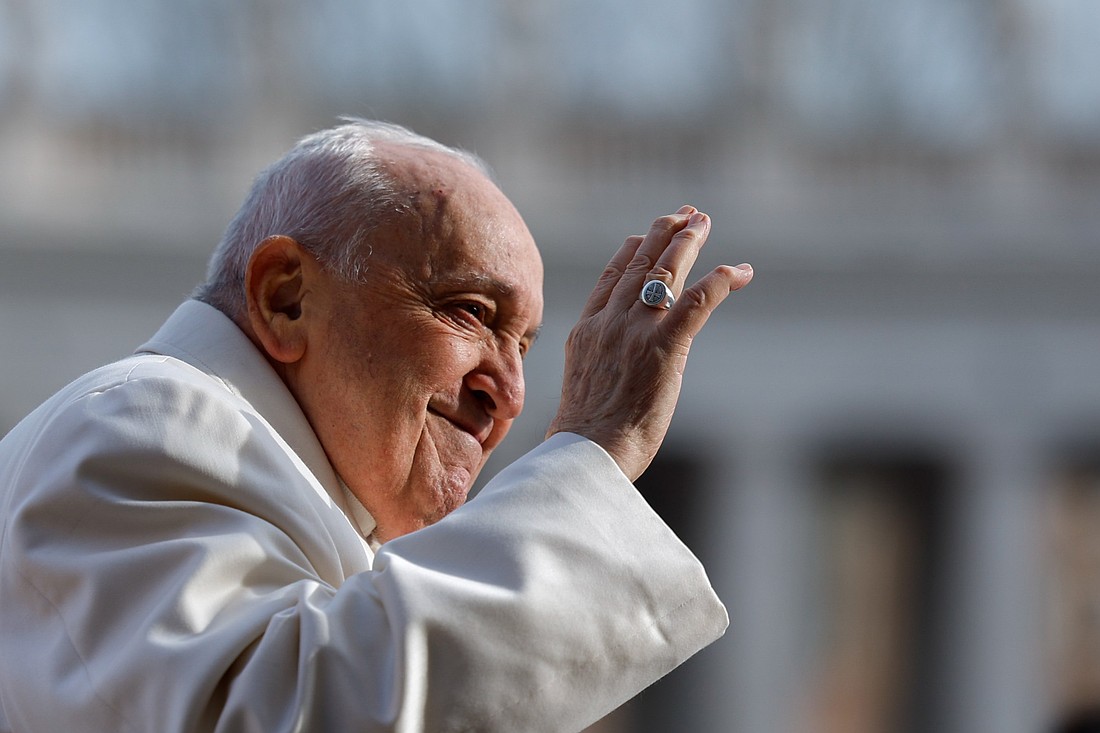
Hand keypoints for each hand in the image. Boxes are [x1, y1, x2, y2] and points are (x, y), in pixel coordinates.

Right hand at [546, 206, 752, 480]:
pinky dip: (720, 281)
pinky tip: (738, 271)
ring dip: (689, 243)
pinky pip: (697, 301)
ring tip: (705, 222)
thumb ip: (599, 361)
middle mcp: (609, 322)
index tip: (646, 232)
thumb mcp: (583, 385)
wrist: (588, 453)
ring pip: (666, 272)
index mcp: (587, 330)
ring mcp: (635, 331)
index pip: (611, 276)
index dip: (632, 249)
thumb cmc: (587, 436)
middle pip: (639, 263)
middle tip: (686, 214)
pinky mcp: (664, 347)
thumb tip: (613, 366)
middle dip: (665, 233)